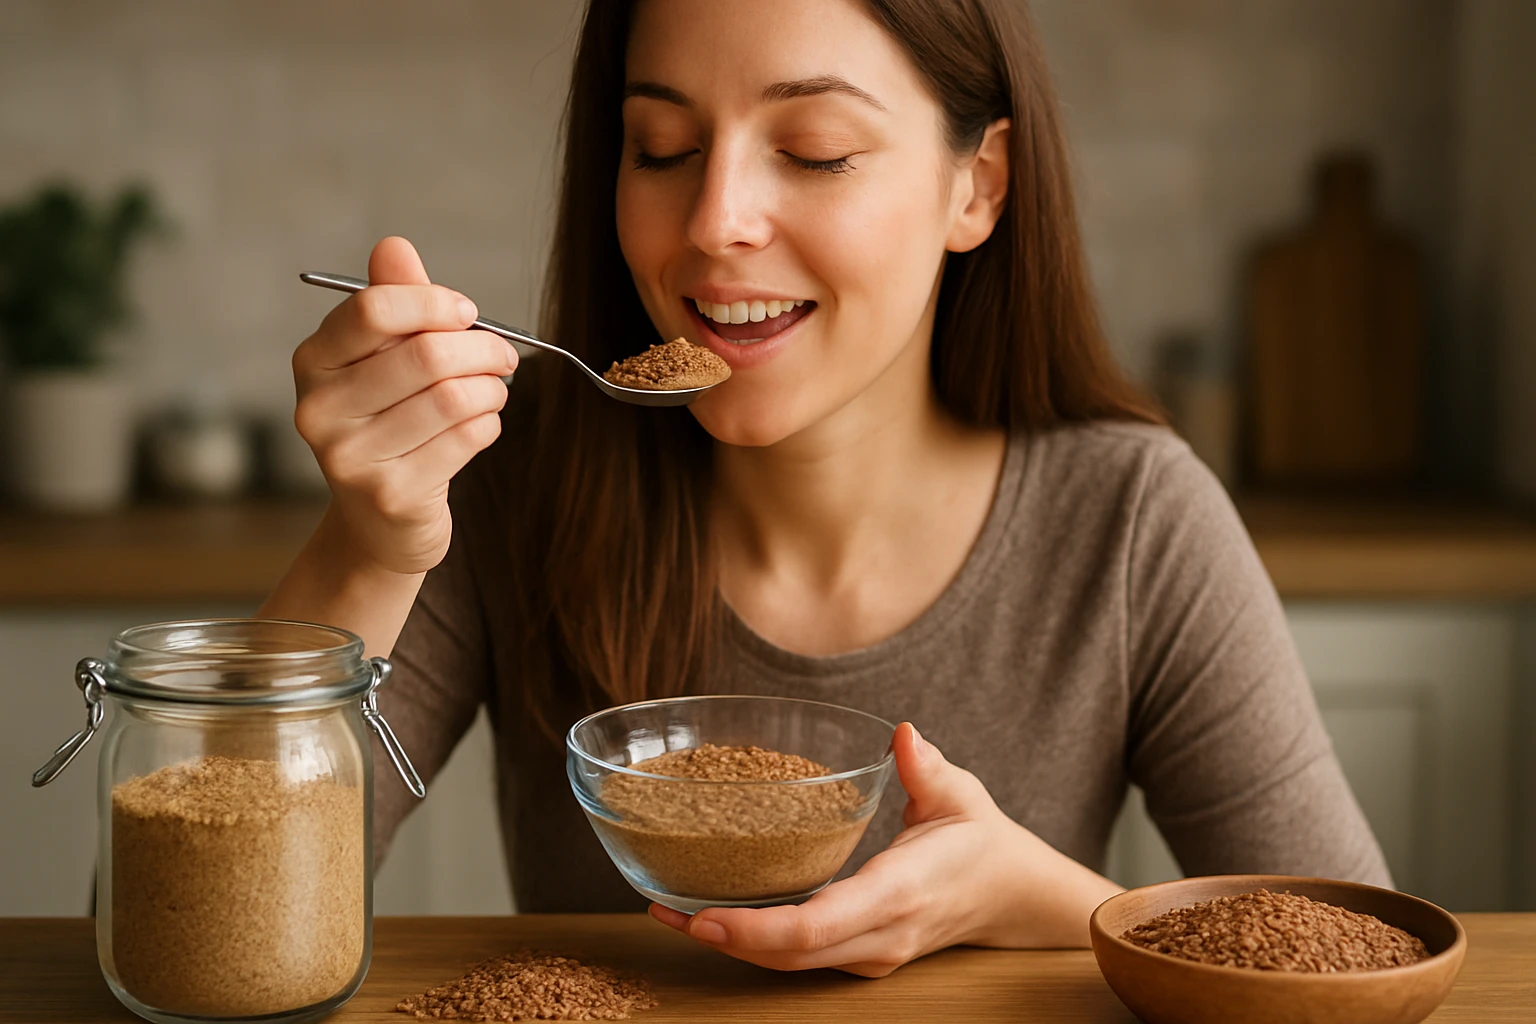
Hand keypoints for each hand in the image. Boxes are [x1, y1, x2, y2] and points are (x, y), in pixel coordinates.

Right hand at [291, 237, 516, 575]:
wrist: (379, 523)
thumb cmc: (390, 423)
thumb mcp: (385, 359)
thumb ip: (394, 302)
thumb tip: (394, 246)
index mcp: (312, 362)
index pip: (374, 310)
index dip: (434, 303)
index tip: (465, 312)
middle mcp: (319, 410)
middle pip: (425, 354)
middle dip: (480, 347)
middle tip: (503, 354)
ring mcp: (350, 458)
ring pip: (452, 397)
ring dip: (491, 388)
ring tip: (494, 390)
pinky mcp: (391, 496)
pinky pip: (466, 438)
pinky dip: (488, 423)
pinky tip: (482, 424)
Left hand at [649, 722, 1123, 976]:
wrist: (1012, 898)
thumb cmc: (981, 842)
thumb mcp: (961, 795)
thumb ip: (928, 767)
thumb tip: (904, 734)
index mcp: (900, 892)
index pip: (820, 924)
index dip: (757, 927)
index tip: (705, 916)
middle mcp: (881, 934)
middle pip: (790, 954)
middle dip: (723, 939)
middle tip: (666, 911)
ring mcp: (870, 953)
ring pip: (790, 963)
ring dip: (732, 943)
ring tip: (673, 911)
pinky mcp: (861, 955)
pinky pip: (801, 957)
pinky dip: (756, 941)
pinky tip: (716, 916)